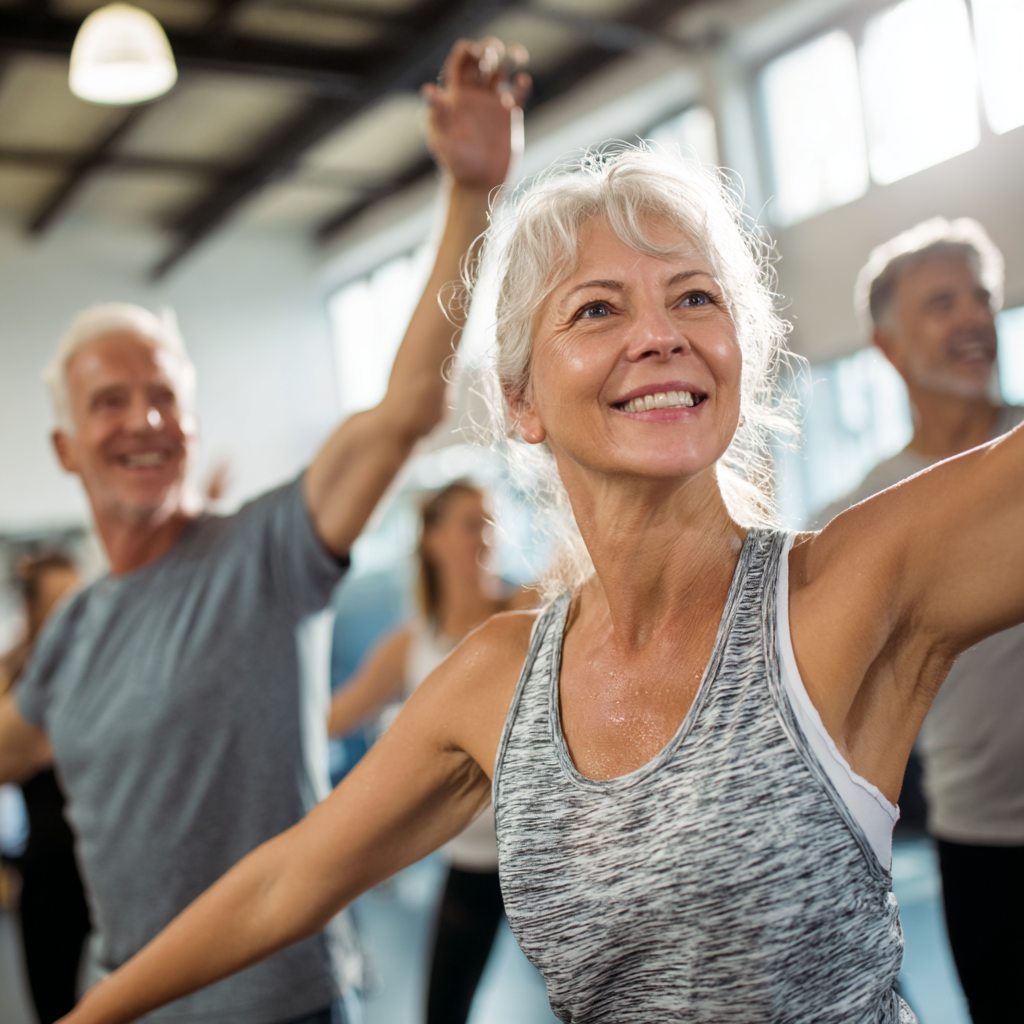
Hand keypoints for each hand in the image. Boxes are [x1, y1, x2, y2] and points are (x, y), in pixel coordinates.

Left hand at [422, 37, 530, 192]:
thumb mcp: (444, 139)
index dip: (468, 51)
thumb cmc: (455, 163)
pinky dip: (522, 84)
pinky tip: (522, 82)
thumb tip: (428, 90)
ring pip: (502, 72)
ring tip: (516, 55)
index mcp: (457, 96)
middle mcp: (476, 96)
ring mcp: (494, 105)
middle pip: (483, 61)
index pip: (460, 62)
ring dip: (508, 59)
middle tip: (494, 52)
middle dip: (489, 49)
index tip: (476, 52)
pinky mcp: (511, 116)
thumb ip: (438, 114)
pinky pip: (519, 93)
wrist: (477, 184)